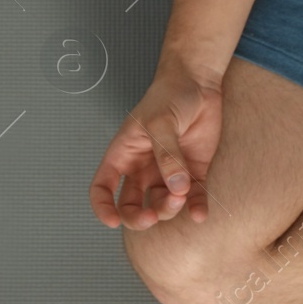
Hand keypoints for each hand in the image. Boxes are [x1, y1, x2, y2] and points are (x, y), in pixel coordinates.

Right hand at [89, 60, 222, 229]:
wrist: (198, 82)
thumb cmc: (170, 95)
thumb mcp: (161, 123)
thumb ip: (167, 156)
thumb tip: (176, 189)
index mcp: (125, 154)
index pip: (103, 186)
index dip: (102, 206)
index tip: (112, 221)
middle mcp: (143, 168)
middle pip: (132, 205)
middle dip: (139, 217)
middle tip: (152, 216)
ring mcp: (168, 172)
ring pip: (162, 204)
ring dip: (169, 208)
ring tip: (181, 195)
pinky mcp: (193, 172)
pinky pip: (193, 198)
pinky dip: (196, 208)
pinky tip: (200, 214)